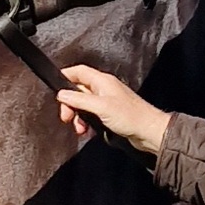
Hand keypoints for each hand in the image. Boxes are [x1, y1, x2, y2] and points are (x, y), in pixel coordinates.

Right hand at [55, 64, 171, 154]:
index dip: (65, 77)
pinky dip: (87, 122)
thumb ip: (80, 99)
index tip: (55, 90)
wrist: (149, 132)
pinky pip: (92, 115)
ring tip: (80, 129)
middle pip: (78, 90)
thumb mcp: (100, 107)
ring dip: (78, 117)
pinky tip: (88, 131)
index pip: (79, 71)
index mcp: (102, 81)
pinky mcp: (110, 114)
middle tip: (67, 118)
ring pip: (84, 105)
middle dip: (70, 104)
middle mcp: (104, 88)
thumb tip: (62, 94)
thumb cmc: (130, 117)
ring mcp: (107, 101)